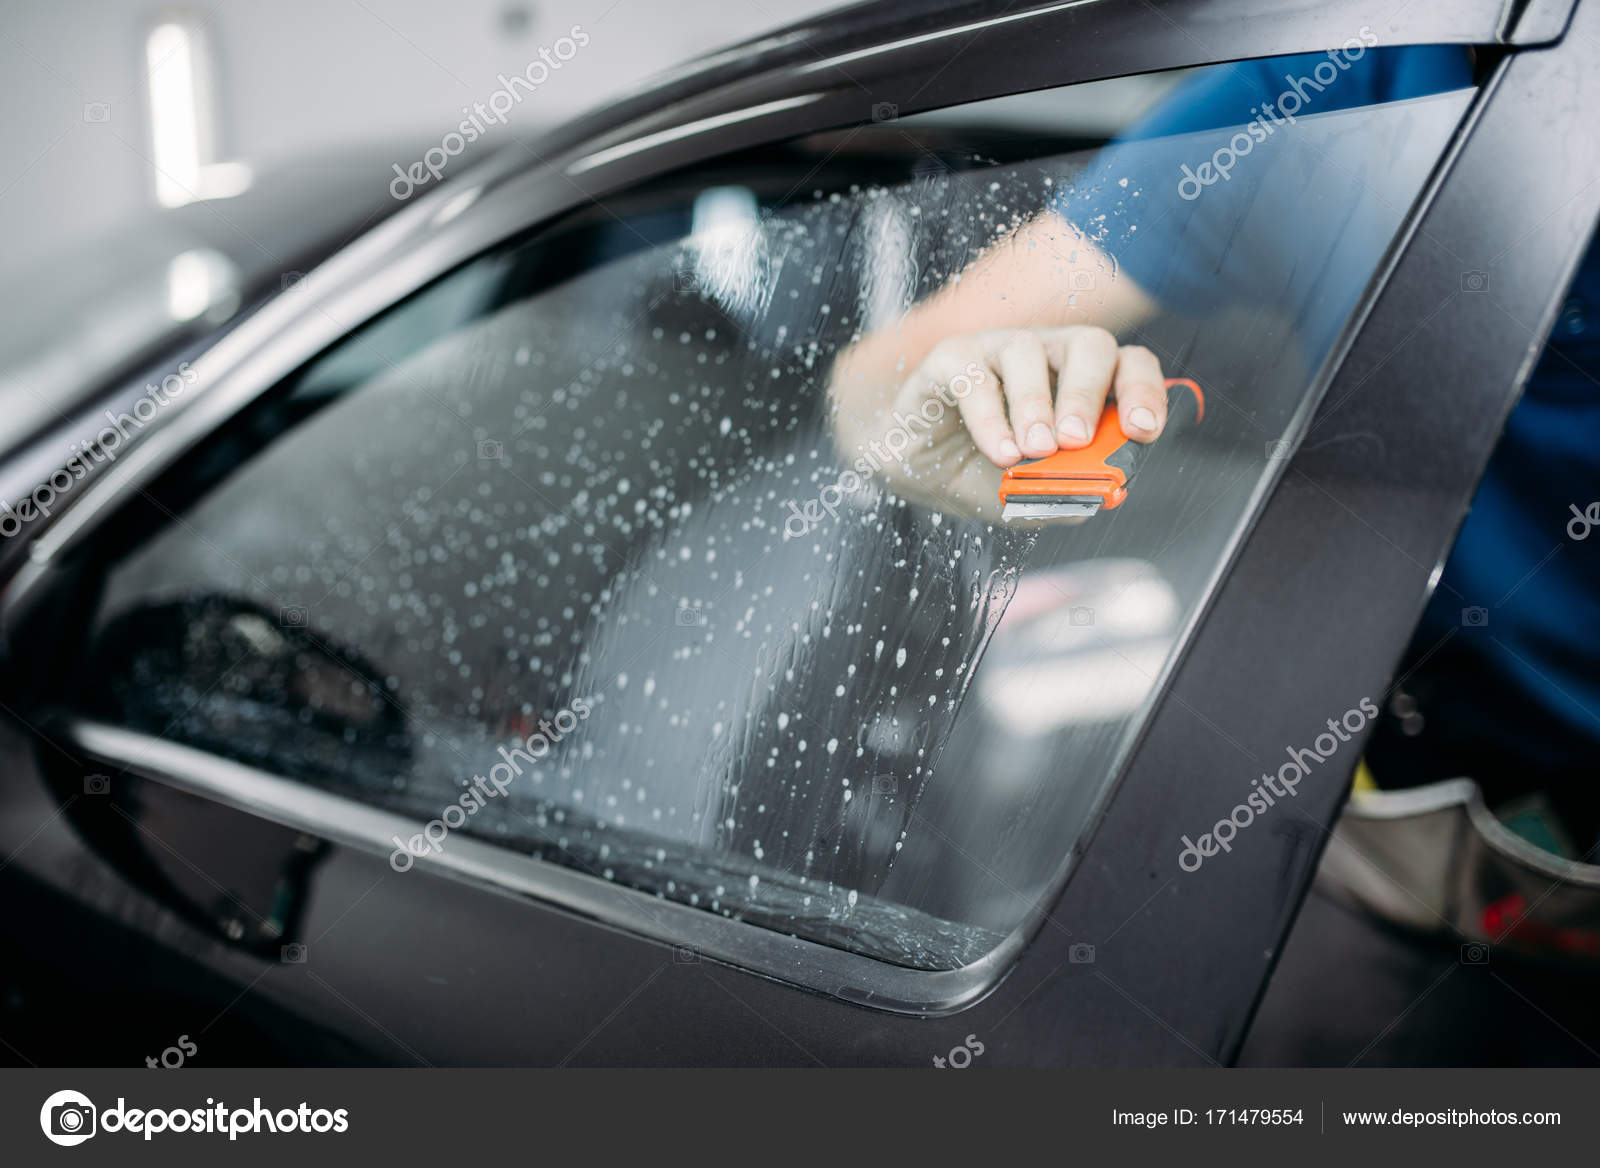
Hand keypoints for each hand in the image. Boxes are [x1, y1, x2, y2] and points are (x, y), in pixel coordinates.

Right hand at [831, 325, 1167, 520]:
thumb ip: (1064, 495)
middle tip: (1076, 440)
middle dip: (1087, 394)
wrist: (915, 470)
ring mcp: (1000, 349)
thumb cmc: (981, 471)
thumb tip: (1098, 497)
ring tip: (1033, 451)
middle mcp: (1048, 355)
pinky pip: (975, 375)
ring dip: (1035, 405)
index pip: (1129, 366)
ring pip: (1029, 352)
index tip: (1141, 431)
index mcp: (1080, 382)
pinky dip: (990, 417)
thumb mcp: (1030, 495)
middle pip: (1089, 345)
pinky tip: (999, 452)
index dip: (1144, 393)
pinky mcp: (953, 357)